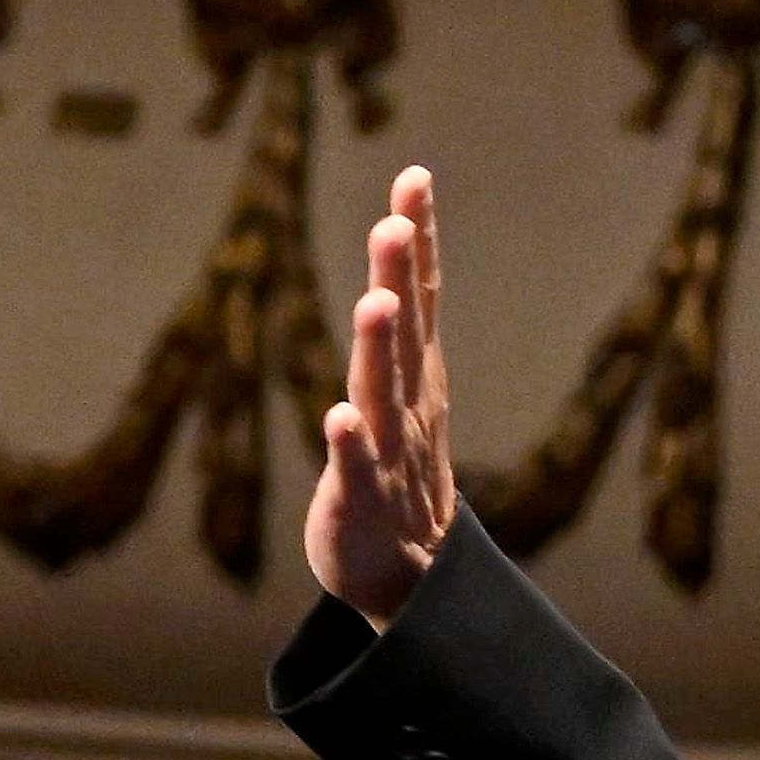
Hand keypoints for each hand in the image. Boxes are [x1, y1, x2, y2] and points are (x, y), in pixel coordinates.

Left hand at [307, 169, 459, 626]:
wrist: (410, 582)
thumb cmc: (397, 476)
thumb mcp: (403, 393)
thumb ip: (401, 324)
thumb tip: (401, 237)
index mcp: (415, 377)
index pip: (420, 297)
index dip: (418, 239)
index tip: (414, 178)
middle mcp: (407, 406)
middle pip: (403, 333)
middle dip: (399, 276)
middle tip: (394, 222)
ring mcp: (388, 453)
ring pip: (382, 393)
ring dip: (378, 349)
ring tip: (377, 302)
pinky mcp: (360, 500)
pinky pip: (356, 469)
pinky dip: (350, 444)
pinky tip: (339, 417)